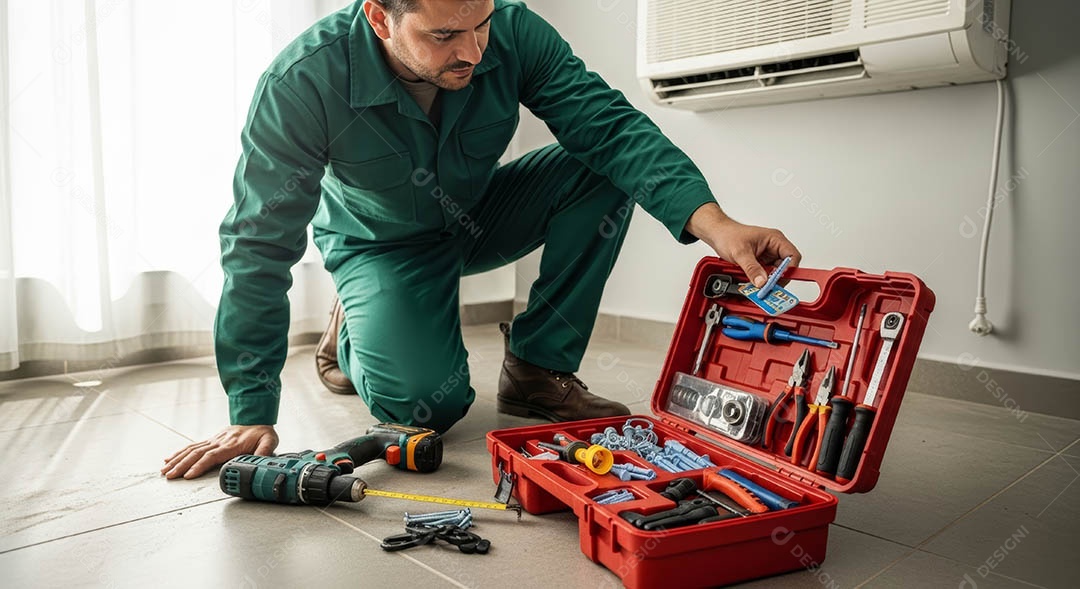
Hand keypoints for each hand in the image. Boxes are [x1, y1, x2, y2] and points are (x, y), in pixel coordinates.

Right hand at [161, 425, 278, 479]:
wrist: (256, 417)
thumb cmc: (261, 432)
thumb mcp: (269, 440)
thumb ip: (265, 451)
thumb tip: (260, 462)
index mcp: (231, 445)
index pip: (212, 456)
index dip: (199, 466)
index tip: (188, 475)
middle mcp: (218, 442)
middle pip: (196, 454)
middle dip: (181, 466)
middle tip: (170, 476)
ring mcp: (213, 440)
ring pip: (191, 450)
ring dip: (177, 460)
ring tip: (164, 471)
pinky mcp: (210, 440)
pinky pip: (192, 446)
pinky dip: (179, 453)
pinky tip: (169, 459)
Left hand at [686, 203, 801, 286]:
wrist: (717, 234)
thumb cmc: (729, 235)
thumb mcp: (740, 253)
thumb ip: (752, 268)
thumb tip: (762, 281)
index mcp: (775, 239)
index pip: (792, 256)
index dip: (789, 270)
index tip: (778, 280)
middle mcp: (774, 247)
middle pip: (785, 268)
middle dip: (777, 278)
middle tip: (768, 288)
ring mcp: (767, 256)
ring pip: (775, 273)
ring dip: (768, 281)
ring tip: (759, 286)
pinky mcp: (760, 263)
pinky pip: (766, 275)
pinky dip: (761, 281)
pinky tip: (754, 283)